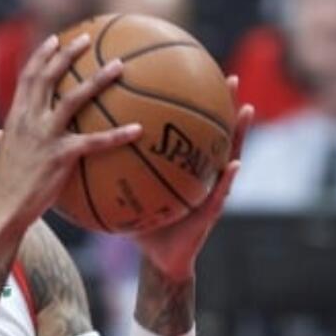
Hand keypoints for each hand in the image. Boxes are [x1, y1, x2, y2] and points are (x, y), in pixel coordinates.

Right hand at [0, 33, 140, 250]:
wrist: (3, 210)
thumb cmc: (4, 188)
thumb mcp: (1, 156)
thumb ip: (4, 140)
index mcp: (16, 118)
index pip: (28, 77)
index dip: (41, 56)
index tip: (54, 39)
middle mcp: (30, 120)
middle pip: (49, 77)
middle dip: (68, 54)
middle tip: (88, 38)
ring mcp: (46, 136)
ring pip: (74, 98)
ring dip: (98, 79)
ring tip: (118, 65)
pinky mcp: (61, 156)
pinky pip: (94, 141)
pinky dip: (118, 135)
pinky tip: (138, 129)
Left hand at [133, 90, 253, 281]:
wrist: (160, 262)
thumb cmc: (147, 227)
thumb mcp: (130, 197)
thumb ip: (117, 175)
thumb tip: (89, 151)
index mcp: (187, 168)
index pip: (192, 131)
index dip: (196, 105)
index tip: (197, 73)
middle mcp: (203, 174)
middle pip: (216, 134)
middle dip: (224, 106)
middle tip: (229, 77)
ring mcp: (212, 191)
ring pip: (229, 156)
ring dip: (238, 134)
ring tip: (245, 109)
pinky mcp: (211, 214)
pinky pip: (220, 193)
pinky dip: (227, 179)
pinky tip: (234, 165)